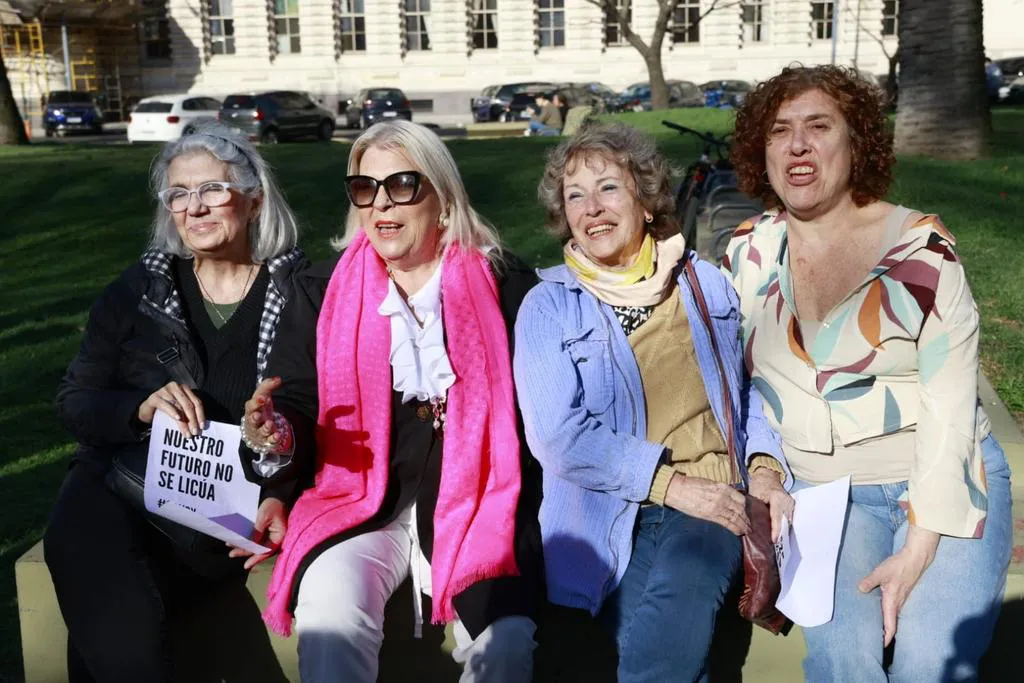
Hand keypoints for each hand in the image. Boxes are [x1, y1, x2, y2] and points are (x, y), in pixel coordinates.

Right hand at [138, 381, 204, 435]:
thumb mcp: (179, 410)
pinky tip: (177, 419)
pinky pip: (166, 405)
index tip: (202, 426)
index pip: (196, 402)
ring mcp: (164, 391)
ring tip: (187, 432)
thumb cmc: (165, 410)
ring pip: (179, 407)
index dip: (200, 414)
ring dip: (184, 421)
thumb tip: (200, 426)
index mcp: (184, 389)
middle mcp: (176, 387)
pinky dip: (173, 412)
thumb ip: (188, 413)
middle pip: (189, 405)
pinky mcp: (154, 397)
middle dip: (193, 420)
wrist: (146, 410)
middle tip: (195, 432)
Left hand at [228, 497, 286, 569]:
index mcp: (279, 535)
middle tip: (231, 554)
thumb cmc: (272, 504)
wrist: (274, 493)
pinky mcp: (263, 530)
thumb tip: (250, 545)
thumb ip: (257, 531)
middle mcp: (275, 537)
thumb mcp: (264, 516)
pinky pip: (254, 539)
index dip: (256, 558)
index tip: (246, 565)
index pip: (267, 550)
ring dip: (243, 547)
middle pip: (260, 549)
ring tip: (230, 547)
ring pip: (255, 545)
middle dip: (246, 552)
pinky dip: (245, 541)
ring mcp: (269, 534)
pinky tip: (235, 541)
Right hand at [242, 377, 290, 453]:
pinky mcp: (267, 441)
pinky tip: (278, 436)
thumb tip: (278, 378)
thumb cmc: (259, 411)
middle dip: (254, 417)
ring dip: (265, 428)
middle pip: (252, 420)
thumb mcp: (262, 398)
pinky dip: (273, 439)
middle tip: (258, 414)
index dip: (256, 402)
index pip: (251, 405)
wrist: (256, 432)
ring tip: (270, 424)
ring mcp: (260, 432)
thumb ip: (267, 387)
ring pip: (261, 431)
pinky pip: (270, 441)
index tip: (263, 398)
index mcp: (252, 410)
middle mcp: (253, 422)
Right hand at [664, 473, 750, 535]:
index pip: (741, 499)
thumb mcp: (710, 483)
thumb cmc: (691, 485)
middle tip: (749, 525)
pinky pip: (727, 523)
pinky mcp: (710, 515)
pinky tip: (738, 532)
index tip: (747, 513)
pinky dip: (734, 528)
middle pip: (740, 510)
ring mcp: (717, 506)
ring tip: (746, 531)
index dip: (746, 508)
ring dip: (743, 525)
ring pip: (736, 518)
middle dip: (746, 519)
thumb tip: (728, 499)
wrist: (677, 489)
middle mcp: (723, 497)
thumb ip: (721, 491)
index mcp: (723, 487)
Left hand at [748, 467, 794, 542]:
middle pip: (785, 522)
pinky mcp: (792, 508)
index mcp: (778, 498)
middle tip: (774, 546)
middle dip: (780, 534)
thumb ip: (755, 509)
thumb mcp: (754, 495)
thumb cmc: (759, 485)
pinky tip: (779, 535)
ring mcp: (791, 505)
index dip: (776, 530)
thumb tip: (752, 524)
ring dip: (783, 531)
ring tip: (776, 543)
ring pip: (788, 522)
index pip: (777, 517)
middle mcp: (787, 502)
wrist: (767, 477)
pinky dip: (784, 527)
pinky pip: (789, 520)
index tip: (774, 540)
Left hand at [858, 526, 939, 645]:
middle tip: (873, 640)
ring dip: (886, 624)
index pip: (891, 626)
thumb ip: (869, 581)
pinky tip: (878, 611)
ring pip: (892, 617)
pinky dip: (887, 615)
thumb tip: (860, 589)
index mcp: (892, 602)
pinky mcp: (901, 594)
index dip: (886, 638)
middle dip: (884, 634)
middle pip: (891, 624)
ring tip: (874, 629)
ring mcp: (901, 599)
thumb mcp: (880, 572)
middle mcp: (898, 604)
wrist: (914, 559)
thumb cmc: (898, 566)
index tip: (881, 646)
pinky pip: (893, 609)